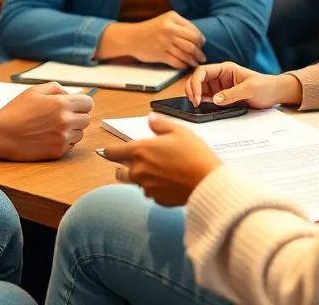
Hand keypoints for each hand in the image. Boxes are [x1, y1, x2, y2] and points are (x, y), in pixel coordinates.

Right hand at [0, 82, 93, 160]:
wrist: (2, 134)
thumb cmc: (16, 111)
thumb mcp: (34, 91)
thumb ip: (56, 88)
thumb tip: (70, 95)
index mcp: (61, 104)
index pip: (88, 103)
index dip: (82, 103)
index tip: (75, 105)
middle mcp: (65, 121)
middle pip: (86, 119)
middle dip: (77, 116)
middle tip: (62, 116)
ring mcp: (63, 138)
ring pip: (80, 133)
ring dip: (72, 130)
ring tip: (54, 127)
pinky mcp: (58, 151)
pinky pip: (70, 145)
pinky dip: (64, 141)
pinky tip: (49, 137)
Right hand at [100, 12, 205, 68]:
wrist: (131, 37)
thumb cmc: (150, 29)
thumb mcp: (165, 20)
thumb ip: (180, 26)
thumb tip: (198, 39)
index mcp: (172, 18)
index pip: (194, 31)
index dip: (200, 40)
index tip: (202, 45)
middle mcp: (169, 29)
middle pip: (192, 43)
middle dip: (199, 52)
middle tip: (202, 57)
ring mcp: (165, 42)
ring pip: (186, 54)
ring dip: (193, 60)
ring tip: (196, 63)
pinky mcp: (160, 54)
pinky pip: (177, 62)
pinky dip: (183, 65)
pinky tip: (185, 65)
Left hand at [104, 114, 221, 206]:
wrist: (208, 183)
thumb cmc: (194, 155)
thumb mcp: (179, 131)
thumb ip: (160, 125)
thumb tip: (151, 118)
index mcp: (140, 152)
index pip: (111, 153)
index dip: (110, 151)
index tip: (112, 151)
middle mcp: (138, 171)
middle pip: (119, 172)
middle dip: (125, 167)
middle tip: (141, 161)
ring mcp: (147, 188)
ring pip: (136, 183)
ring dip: (142, 178)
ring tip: (162, 170)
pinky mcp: (158, 200)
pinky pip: (151, 193)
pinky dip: (157, 187)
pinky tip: (171, 181)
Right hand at [185, 62, 294, 107]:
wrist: (275, 94)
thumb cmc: (265, 86)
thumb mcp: (251, 89)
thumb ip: (233, 94)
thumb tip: (214, 100)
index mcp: (225, 69)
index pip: (202, 72)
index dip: (195, 83)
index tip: (197, 98)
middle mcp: (219, 77)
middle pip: (197, 81)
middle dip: (192, 91)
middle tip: (195, 105)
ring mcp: (219, 88)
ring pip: (200, 91)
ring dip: (196, 99)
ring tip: (199, 109)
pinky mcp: (221, 98)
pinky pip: (207, 101)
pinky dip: (203, 105)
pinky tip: (204, 111)